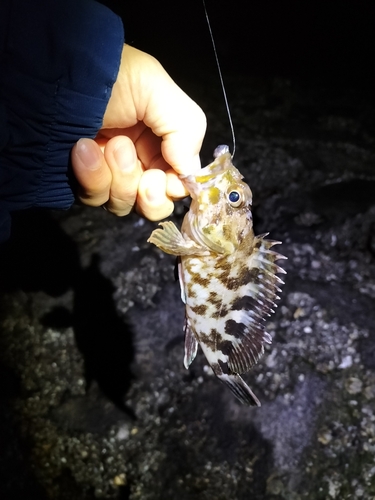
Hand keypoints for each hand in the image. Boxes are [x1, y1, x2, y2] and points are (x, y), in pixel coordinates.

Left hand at [71, 44, 205, 220]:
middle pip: (155, 204)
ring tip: (109, 143)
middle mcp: (140, 162)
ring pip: (124, 204)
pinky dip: (91, 176)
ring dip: (119, 177)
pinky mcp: (84, 179)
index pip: (179, 183)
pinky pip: (95, 197)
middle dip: (149, 195)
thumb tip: (188, 174)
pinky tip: (84, 148)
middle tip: (144, 177)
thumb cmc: (114, 76)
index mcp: (164, 143)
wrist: (61, 73)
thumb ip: (186, 131)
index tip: (165, 180)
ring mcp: (111, 173)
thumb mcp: (159, 90)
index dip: (174, 189)